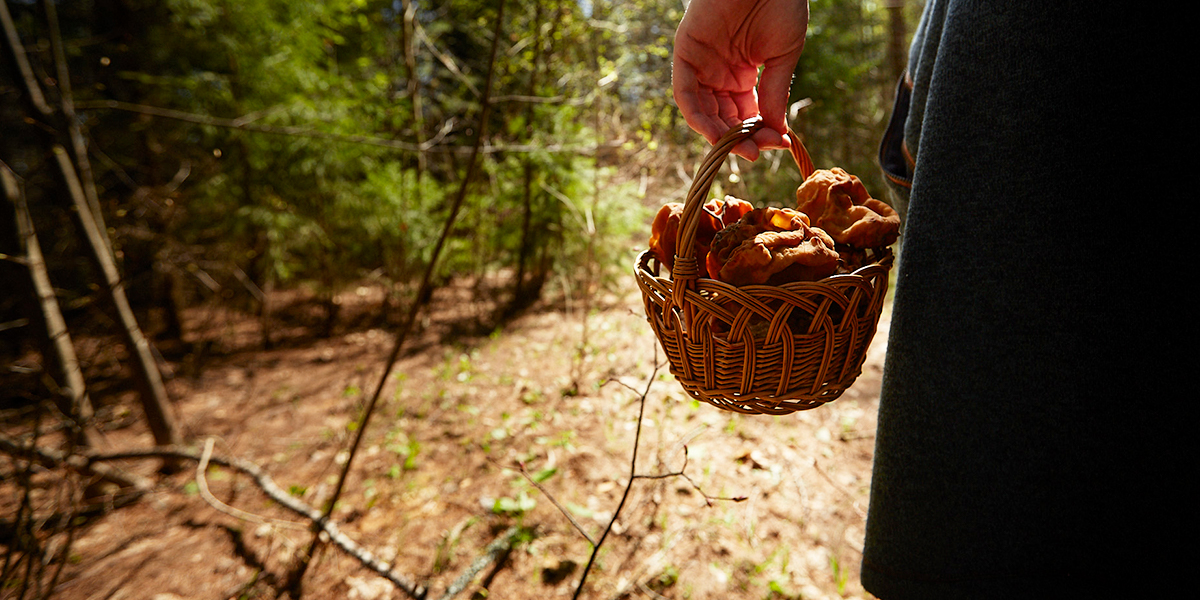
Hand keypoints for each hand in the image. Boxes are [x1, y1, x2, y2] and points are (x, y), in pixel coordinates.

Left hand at [672, 0, 808, 160]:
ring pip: (702, 112)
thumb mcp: (782, 56)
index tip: (777, 143)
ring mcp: (701, 64)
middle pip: (723, 117)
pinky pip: (685, 93)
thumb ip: (775, 92)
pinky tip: (716, 133)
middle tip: (759, 152)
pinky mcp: (685, 53)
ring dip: (719, 135)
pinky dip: (697, 116)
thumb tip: (776, 131)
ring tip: (743, 148)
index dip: (759, 132)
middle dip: (741, 138)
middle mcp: (718, 72)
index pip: (745, 114)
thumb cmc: (779, 5)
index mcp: (742, 74)